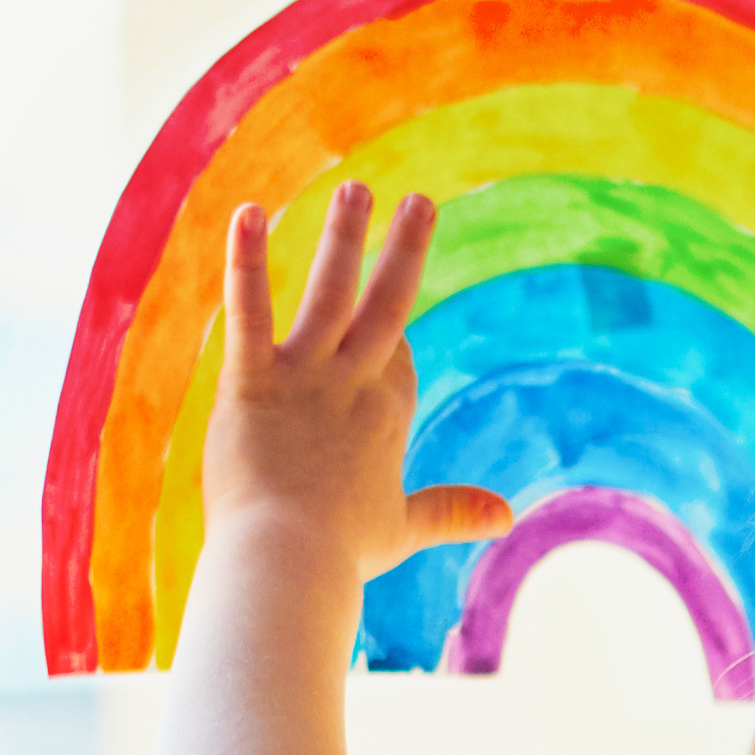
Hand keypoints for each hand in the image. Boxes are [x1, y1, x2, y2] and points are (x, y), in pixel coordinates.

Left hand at [208, 185, 511, 586]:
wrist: (290, 564)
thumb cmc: (339, 555)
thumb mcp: (401, 529)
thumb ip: (450, 512)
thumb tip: (507, 516)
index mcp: (386, 418)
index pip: (395, 360)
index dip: (393, 342)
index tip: (390, 328)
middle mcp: (354, 385)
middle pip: (388, 305)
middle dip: (405, 251)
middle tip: (419, 201)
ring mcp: (306, 378)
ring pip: (331, 292)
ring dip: (345, 237)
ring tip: (355, 189)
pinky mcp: (254, 380)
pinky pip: (251, 311)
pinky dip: (247, 263)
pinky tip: (248, 214)